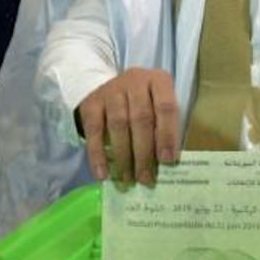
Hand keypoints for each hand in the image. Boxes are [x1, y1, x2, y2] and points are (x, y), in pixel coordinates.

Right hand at [76, 68, 179, 184]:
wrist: (111, 85)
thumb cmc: (145, 101)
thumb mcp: (159, 105)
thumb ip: (165, 127)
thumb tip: (166, 163)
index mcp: (159, 81)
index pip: (166, 107)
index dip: (167, 135)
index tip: (167, 160)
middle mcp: (135, 81)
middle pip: (141, 119)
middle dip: (144, 152)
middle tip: (146, 178)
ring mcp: (111, 91)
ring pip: (118, 125)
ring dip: (123, 156)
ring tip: (128, 179)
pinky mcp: (92, 103)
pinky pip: (94, 131)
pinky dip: (98, 154)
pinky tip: (103, 173)